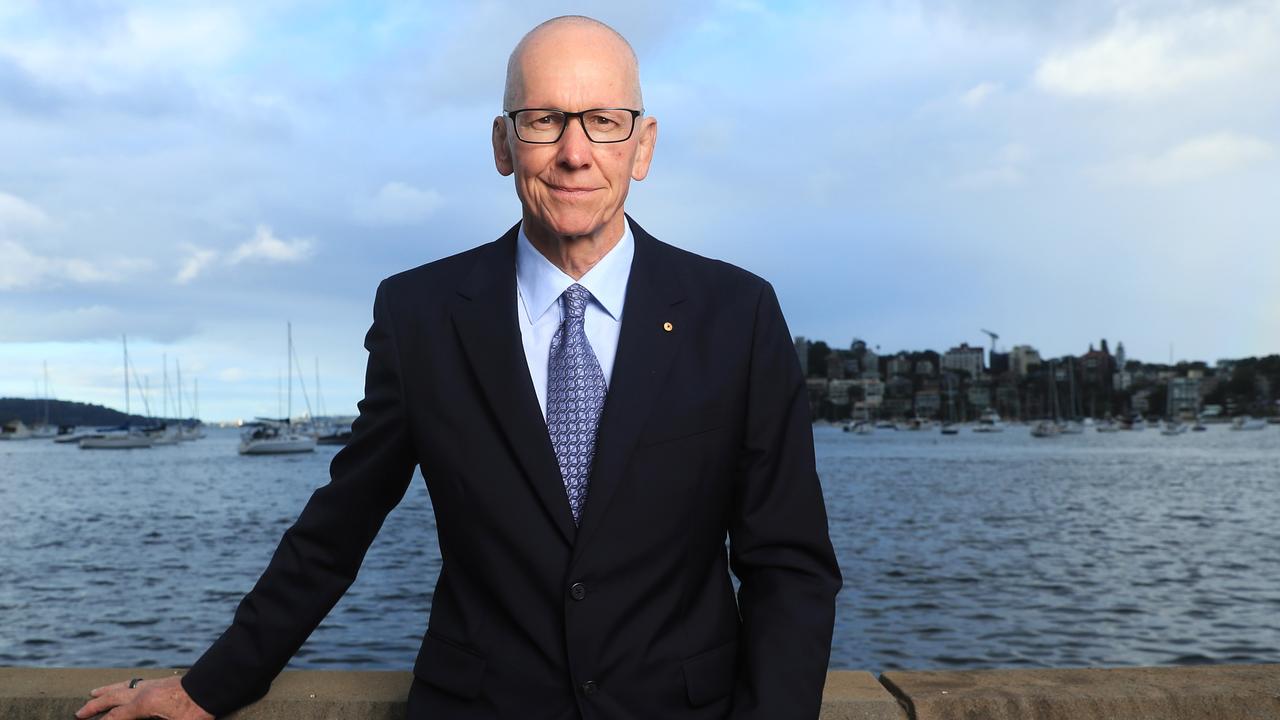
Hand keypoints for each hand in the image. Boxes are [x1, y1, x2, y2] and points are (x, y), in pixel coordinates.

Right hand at [75, 675, 213, 719]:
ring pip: (123, 686)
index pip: (115, 718)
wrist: (214, 686)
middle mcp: (144, 691)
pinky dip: (124, 685)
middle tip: (79, 713)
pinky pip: (136, 682)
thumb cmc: (197, 711)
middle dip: (94, 706)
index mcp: (145, 704)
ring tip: (93, 692)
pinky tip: (124, 687)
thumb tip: (135, 719)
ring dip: (106, 691)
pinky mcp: (161, 681)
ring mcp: (153, 684)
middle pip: (112, 698)